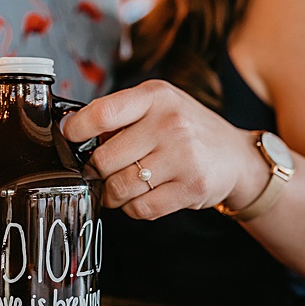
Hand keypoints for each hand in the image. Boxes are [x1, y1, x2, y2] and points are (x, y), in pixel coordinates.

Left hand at [60, 79, 258, 219]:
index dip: (76, 130)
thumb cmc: (186, 130)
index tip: (69, 137)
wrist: (235, 156)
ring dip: (112, 193)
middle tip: (102, 171)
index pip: (102, 113)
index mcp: (156, 96)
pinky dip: (133, 208)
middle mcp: (171, 123)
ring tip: (121, 186)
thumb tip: (71, 131)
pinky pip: (141, 209)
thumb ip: (119, 115)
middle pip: (104, 159)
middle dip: (96, 170)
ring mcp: (184, 156)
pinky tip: (143, 196)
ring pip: (119, 187)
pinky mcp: (191, 187)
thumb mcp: (157, 106)